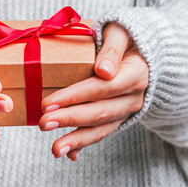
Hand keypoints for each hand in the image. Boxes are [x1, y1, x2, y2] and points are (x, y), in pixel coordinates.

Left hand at [39, 22, 147, 160]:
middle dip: (70, 119)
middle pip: (99, 111)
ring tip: (56, 149)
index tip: (48, 103)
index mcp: (135, 73)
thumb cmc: (126, 39)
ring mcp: (126, 110)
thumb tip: (104, 71)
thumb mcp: (120, 32)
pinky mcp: (119, 117)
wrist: (144, 55)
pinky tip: (70, 154)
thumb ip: (113, 48)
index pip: (101, 88)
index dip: (74, 96)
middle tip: (43, 123)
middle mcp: (133, 96)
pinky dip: (86, 143)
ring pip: (101, 128)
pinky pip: (103, 132)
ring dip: (77, 139)